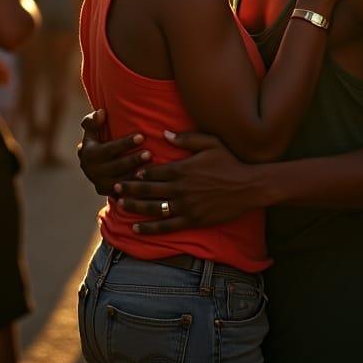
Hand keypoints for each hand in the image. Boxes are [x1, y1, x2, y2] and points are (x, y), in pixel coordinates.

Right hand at [76, 109, 149, 196]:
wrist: (94, 166)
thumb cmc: (97, 141)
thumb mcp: (91, 131)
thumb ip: (93, 121)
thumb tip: (101, 112)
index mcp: (88, 155)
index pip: (109, 149)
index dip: (125, 143)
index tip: (142, 136)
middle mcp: (92, 172)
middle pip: (116, 167)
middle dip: (133, 160)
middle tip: (150, 153)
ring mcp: (100, 184)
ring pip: (121, 182)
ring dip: (137, 175)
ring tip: (152, 167)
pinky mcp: (109, 194)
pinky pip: (124, 193)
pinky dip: (136, 189)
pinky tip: (149, 182)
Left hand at [114, 130, 260, 231]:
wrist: (248, 186)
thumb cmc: (229, 162)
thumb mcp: (210, 142)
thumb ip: (186, 138)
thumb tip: (164, 133)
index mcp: (183, 169)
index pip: (154, 171)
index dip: (139, 173)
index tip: (128, 172)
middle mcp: (181, 188)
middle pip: (149, 190)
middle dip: (130, 189)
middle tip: (114, 187)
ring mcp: (185, 206)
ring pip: (153, 208)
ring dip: (135, 207)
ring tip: (121, 205)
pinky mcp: (192, 220)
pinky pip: (166, 226)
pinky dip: (149, 228)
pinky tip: (136, 228)